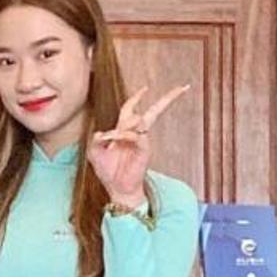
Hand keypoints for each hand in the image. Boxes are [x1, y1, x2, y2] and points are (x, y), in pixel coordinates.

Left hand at [86, 83, 190, 207]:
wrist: (117, 189)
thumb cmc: (108, 171)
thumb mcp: (95, 153)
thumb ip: (96, 140)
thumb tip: (100, 133)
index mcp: (124, 131)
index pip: (132, 108)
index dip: (137, 97)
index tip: (145, 88)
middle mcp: (136, 133)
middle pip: (154, 111)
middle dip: (168, 99)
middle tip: (182, 88)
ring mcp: (142, 141)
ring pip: (141, 120)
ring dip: (125, 124)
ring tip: (110, 138)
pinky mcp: (144, 150)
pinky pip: (136, 136)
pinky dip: (124, 135)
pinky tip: (113, 139)